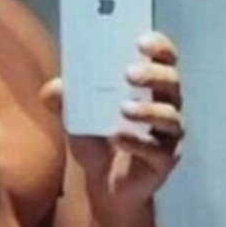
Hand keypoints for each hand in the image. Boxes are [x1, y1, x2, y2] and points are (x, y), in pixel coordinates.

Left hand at [39, 30, 184, 209]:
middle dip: (153, 74)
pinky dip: (137, 142)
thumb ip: (65, 101)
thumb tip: (53, 89)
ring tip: (123, 108)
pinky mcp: (165, 161)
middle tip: (128, 73)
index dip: (159, 47)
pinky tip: (118, 138)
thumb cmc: (97, 141)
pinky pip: (158, 149)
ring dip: (147, 109)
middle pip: (172, 82)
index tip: (141, 41)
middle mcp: (166, 106)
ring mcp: (169, 135)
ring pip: (169, 116)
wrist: (104, 186)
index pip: (165, 58)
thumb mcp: (76, 117)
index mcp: (150, 86)